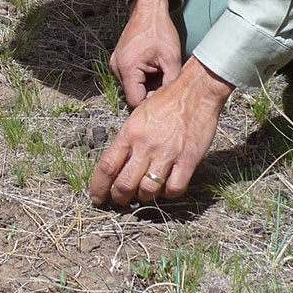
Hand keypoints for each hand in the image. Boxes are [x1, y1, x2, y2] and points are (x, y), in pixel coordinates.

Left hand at [89, 58, 232, 206]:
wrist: (195, 92)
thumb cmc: (165, 102)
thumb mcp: (137, 116)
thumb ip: (128, 140)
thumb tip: (119, 164)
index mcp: (129, 134)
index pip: (107, 166)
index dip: (99, 187)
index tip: (97, 198)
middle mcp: (145, 146)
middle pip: (125, 184)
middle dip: (119, 198)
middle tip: (121, 200)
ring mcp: (167, 154)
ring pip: (148, 190)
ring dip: (144, 197)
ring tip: (144, 193)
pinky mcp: (188, 160)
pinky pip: (174, 189)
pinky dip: (168, 194)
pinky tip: (166, 188)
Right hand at [111, 0, 181, 106]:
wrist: (148, 10)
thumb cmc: (159, 31)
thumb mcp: (171, 59)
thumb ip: (169, 83)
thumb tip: (168, 100)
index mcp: (127, 68)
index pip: (135, 100)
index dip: (150, 102)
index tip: (164, 95)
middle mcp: (117, 68)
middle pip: (132, 94)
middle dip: (149, 92)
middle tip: (166, 81)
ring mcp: (115, 63)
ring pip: (131, 86)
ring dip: (146, 84)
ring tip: (160, 71)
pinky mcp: (119, 60)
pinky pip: (130, 76)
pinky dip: (142, 76)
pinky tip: (154, 67)